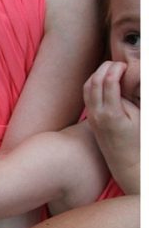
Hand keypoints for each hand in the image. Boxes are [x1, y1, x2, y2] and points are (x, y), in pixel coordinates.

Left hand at [84, 61, 139, 192]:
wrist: (127, 163)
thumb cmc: (138, 141)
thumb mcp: (140, 119)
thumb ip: (130, 99)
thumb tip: (124, 82)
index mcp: (112, 113)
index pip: (108, 82)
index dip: (116, 69)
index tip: (125, 65)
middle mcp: (97, 114)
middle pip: (94, 81)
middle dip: (105, 68)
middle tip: (118, 64)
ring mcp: (91, 116)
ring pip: (87, 87)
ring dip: (97, 74)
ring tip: (112, 69)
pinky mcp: (90, 118)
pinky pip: (87, 95)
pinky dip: (93, 83)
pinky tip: (104, 81)